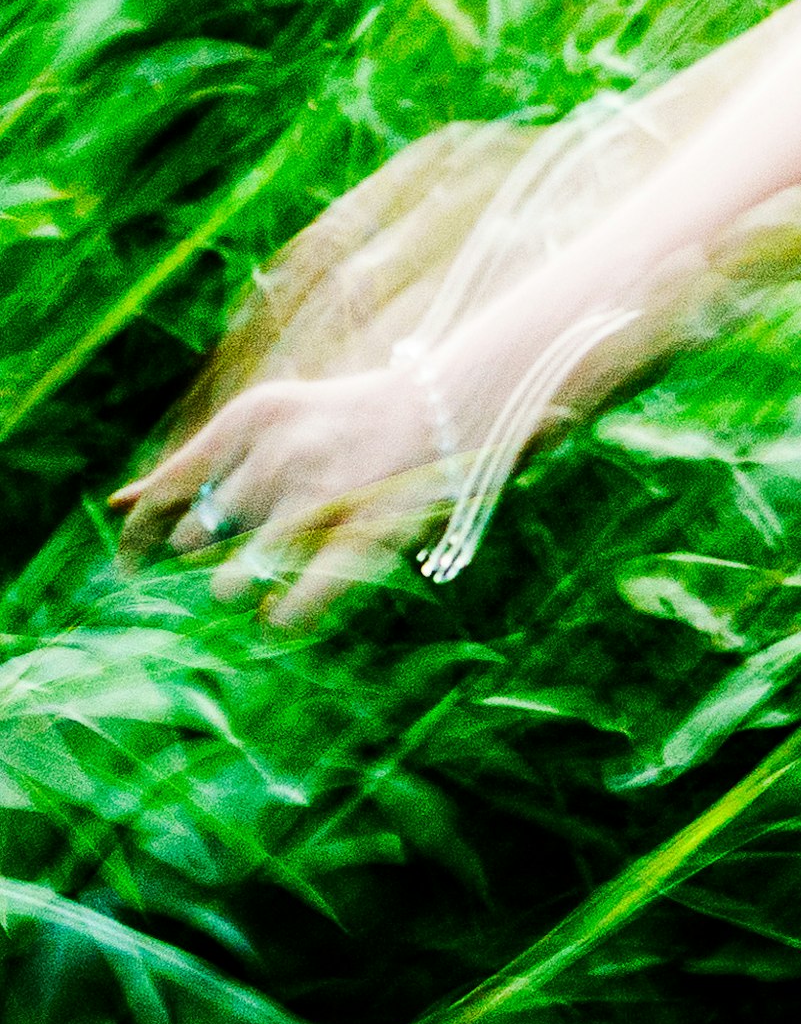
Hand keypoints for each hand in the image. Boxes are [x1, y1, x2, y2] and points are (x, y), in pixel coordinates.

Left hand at [115, 357, 454, 627]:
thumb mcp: (271, 422)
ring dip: (247, 585)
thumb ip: (199, 464)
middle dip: (214, 554)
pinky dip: (281, 619)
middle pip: (195, 543)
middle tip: (261, 536)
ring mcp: (321, 500)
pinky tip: (290, 608)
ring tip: (289, 561)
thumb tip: (117, 505)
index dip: (139, 541)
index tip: (132, 570)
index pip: (163, 495)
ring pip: (229, 584)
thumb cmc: (349, 423)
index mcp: (253, 418)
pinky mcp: (362, 543)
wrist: (459, 404)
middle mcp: (280, 455)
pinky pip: (287, 613)